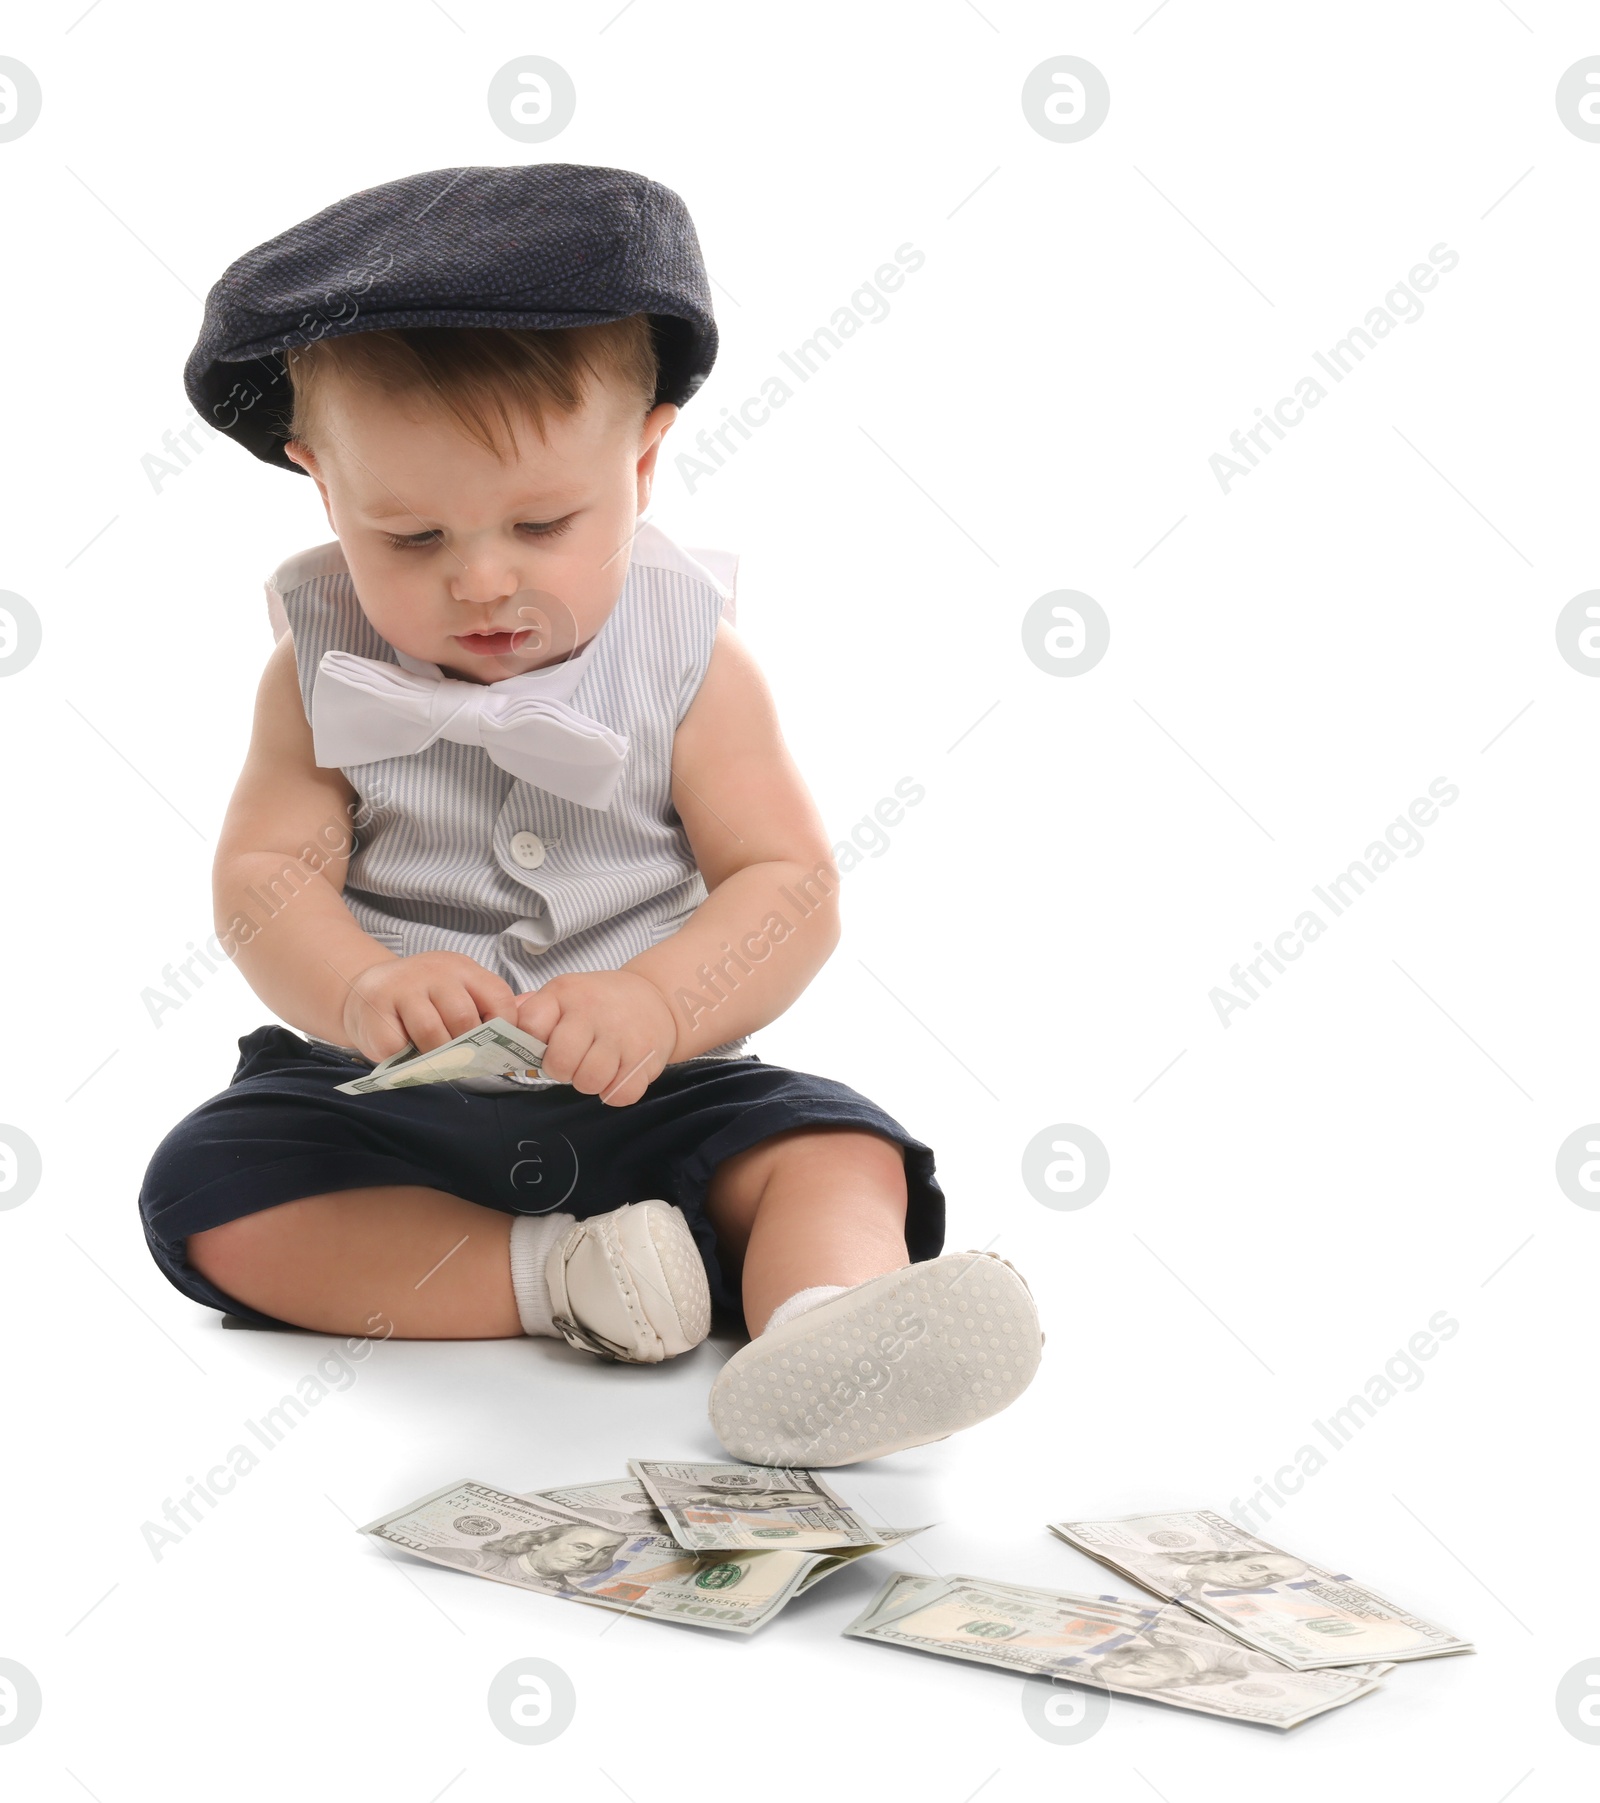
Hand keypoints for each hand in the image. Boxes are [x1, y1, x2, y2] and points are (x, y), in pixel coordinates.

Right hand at [340, 951, 519, 1062]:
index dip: (502, 1029)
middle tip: (461, 1062)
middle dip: (466, 1049)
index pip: (498, 997)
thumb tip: (525, 1040)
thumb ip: (487, 1011)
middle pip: (464, 1019)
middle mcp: (434, 971)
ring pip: (433, 1034)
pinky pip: (399, 1046)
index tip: (495, 1050)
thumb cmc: (420, 1001)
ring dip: (436, 1057)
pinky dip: (404, 1058)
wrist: (363, 990)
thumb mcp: (456, 993)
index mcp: (462, 968)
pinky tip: (403, 1052)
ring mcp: (402, 987)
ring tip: (433, 1059)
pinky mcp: (375, 1010)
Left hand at [515, 970, 676, 1106]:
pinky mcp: (645, 1056)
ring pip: (589, 1082)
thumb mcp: (564, 993)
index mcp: (564, 993)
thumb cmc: (600, 1002)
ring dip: (589, 1083)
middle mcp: (592, 1010)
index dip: (531, 1045)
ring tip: (596, 1067)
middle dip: (562, 1070)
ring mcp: (621, 1034)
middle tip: (574, 1061)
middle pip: (560, 1063)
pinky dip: (616, 1093)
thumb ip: (530, 1010)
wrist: (656, 997)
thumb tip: (494, 1031)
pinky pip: (620, 1094)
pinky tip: (617, 1077)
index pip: (530, 1026)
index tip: (544, 1046)